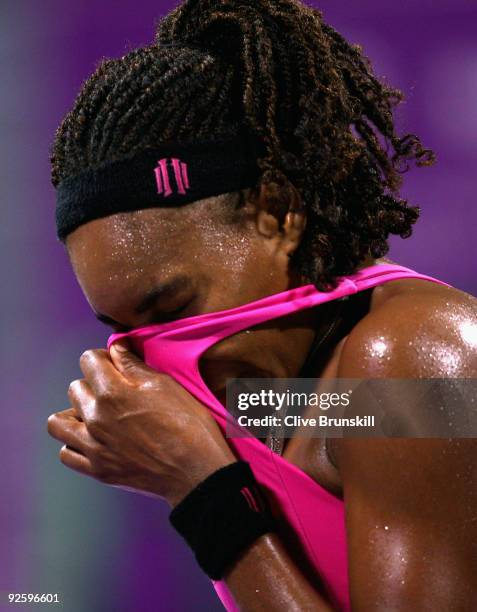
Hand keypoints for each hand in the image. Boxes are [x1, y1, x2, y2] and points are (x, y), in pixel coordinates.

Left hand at [47, 342, 236, 506]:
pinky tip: (95, 439)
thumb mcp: (165, 385)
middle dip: (93, 384)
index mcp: (113, 392)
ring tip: (96, 415)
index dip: (105, 358)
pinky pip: (66, 453)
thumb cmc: (188, 425)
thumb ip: (133, 365)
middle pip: (75, 388)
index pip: (89, 359)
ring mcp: (93, 446)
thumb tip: (117, 347)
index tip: (117, 365)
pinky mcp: (97, 469)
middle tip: (115, 391)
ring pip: (59, 422)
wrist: (196, 471)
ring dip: (75, 414)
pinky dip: (76, 443)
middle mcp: (96, 418)